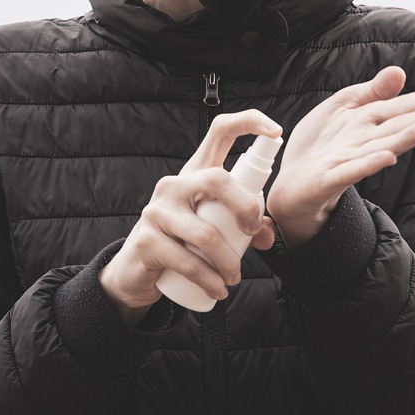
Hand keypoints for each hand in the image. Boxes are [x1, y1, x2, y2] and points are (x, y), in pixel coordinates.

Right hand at [99, 110, 281, 325]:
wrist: (138, 271)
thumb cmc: (184, 241)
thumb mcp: (215, 227)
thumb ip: (244, 226)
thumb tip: (267, 233)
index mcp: (196, 172)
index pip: (221, 131)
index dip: (250, 122)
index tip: (276, 131)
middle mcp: (175, 184)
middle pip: (217, 179)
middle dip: (245, 208)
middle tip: (251, 234)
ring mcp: (158, 210)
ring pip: (206, 233)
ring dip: (228, 262)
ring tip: (233, 279)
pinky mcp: (147, 239)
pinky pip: (188, 262)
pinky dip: (209, 281)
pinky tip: (217, 291)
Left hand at [264, 66, 414, 248]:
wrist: (292, 182)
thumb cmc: (321, 144)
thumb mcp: (343, 107)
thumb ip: (371, 92)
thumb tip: (400, 72)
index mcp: (366, 122)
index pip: (398, 109)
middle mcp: (363, 142)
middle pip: (395, 128)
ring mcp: (348, 160)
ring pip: (380, 147)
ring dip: (402, 138)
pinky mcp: (330, 178)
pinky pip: (352, 170)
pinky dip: (370, 164)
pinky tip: (387, 157)